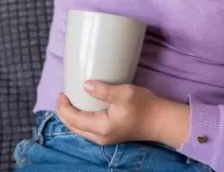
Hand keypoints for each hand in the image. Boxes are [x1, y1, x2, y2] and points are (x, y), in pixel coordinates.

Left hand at [56, 82, 189, 147]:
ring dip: (71, 117)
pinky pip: (88, 130)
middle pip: (73, 127)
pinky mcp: (110, 135)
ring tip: (70, 102)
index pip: (73, 119)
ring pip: (80, 130)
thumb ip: (104, 90)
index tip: (61, 93)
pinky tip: (83, 110)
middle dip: (64, 113)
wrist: (161, 121)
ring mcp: (105, 138)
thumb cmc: (144, 106)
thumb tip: (85, 85)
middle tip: (63, 96)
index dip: (63, 107)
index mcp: (101, 127)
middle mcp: (100, 137)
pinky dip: (80, 120)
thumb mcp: (124, 93)